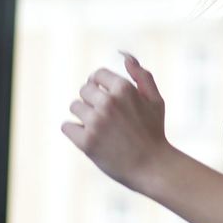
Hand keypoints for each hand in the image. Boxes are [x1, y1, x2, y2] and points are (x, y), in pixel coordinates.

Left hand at [61, 52, 171, 190]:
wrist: (152, 167)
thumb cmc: (154, 132)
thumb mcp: (155, 100)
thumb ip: (142, 75)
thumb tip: (125, 56)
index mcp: (124, 88)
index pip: (96, 75)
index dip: (100, 86)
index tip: (106, 99)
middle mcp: (108, 102)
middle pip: (84, 90)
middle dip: (92, 101)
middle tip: (106, 118)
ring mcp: (96, 122)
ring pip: (74, 107)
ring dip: (83, 116)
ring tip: (100, 129)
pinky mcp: (86, 142)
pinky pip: (66, 126)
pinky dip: (74, 131)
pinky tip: (90, 138)